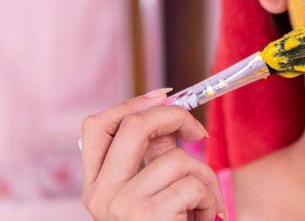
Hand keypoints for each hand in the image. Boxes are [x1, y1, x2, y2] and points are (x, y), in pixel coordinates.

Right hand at [80, 88, 225, 220]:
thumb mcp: (153, 195)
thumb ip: (155, 158)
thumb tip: (170, 115)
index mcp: (96, 187)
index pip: (97, 126)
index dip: (132, 103)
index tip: (166, 96)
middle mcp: (100, 196)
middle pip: (133, 125)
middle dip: (175, 117)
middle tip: (199, 133)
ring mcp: (120, 206)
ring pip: (176, 157)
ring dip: (204, 177)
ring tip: (202, 205)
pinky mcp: (148, 216)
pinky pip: (192, 183)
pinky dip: (208, 198)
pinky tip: (202, 219)